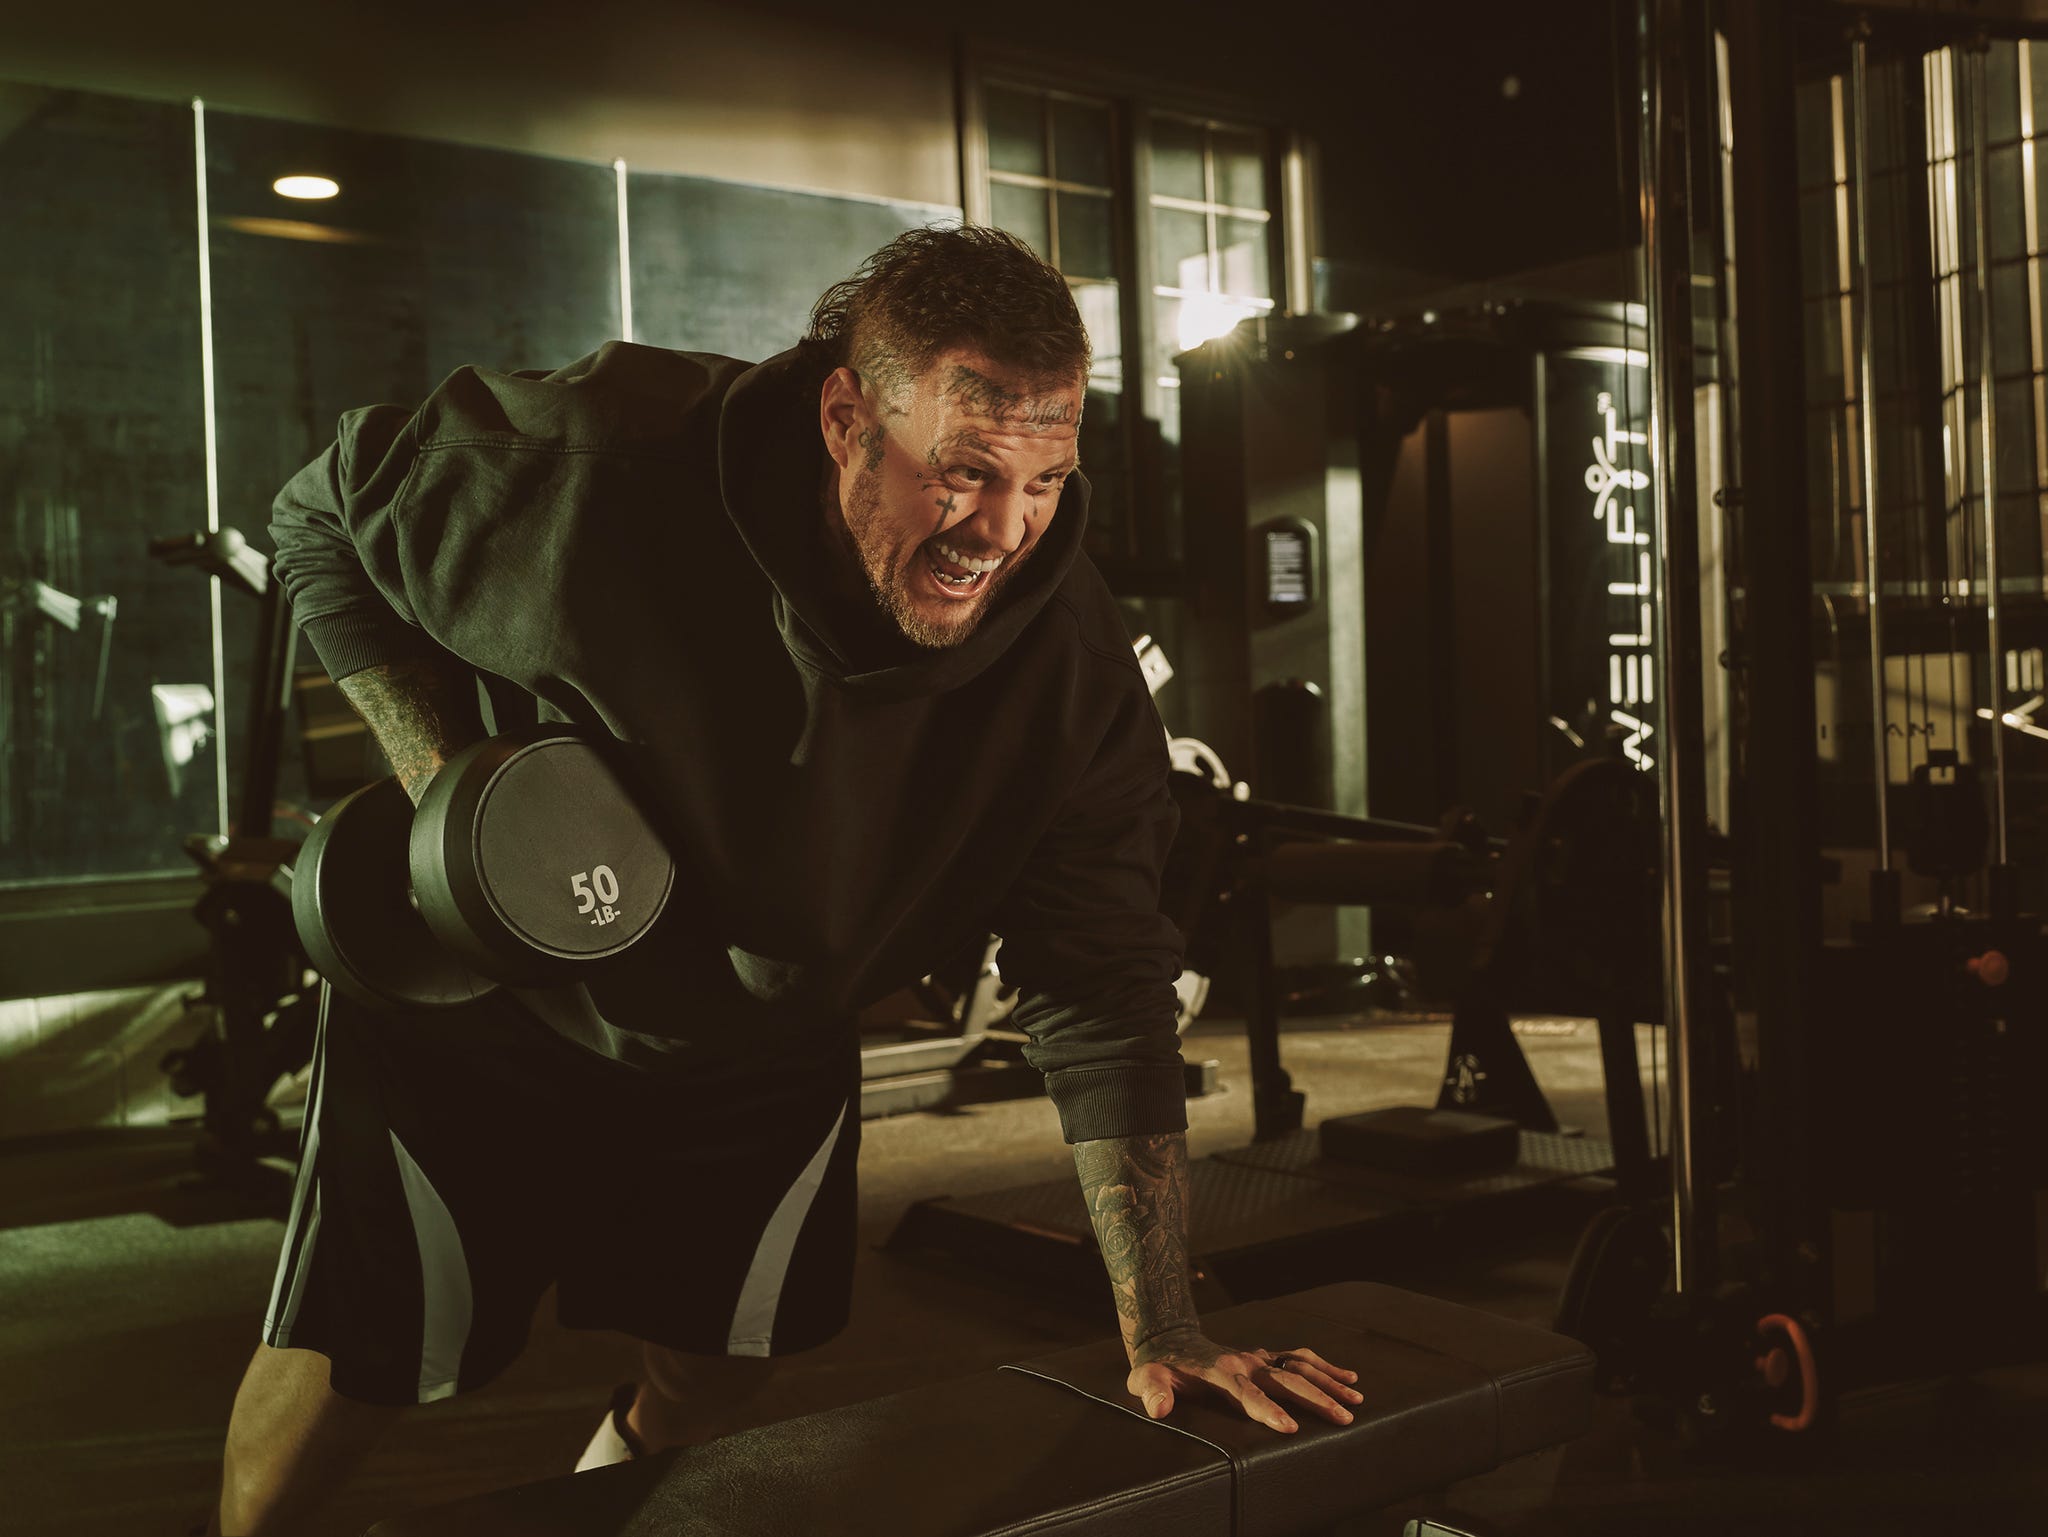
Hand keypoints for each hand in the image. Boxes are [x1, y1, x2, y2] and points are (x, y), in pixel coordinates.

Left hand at [1127, 1327, 1361, 1433]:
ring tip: (1356, 1399)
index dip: (1267, 1410)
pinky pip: (1300, 1358)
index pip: (1247, 1394)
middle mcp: (1245, 1362)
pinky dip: (1325, 1366)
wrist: (1169, 1338)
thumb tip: (1159, 1408)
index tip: (1289, 1427)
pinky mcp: (1265, 1356)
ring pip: (1300, 1366)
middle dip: (1315, 1398)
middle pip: (1286, 1380)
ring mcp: (1257, 1357)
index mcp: (1221, 1373)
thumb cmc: (1159, 1366)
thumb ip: (1152, 1392)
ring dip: (1328, 1381)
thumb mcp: (1146, 1378)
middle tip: (1344, 1417)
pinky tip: (1348, 1376)